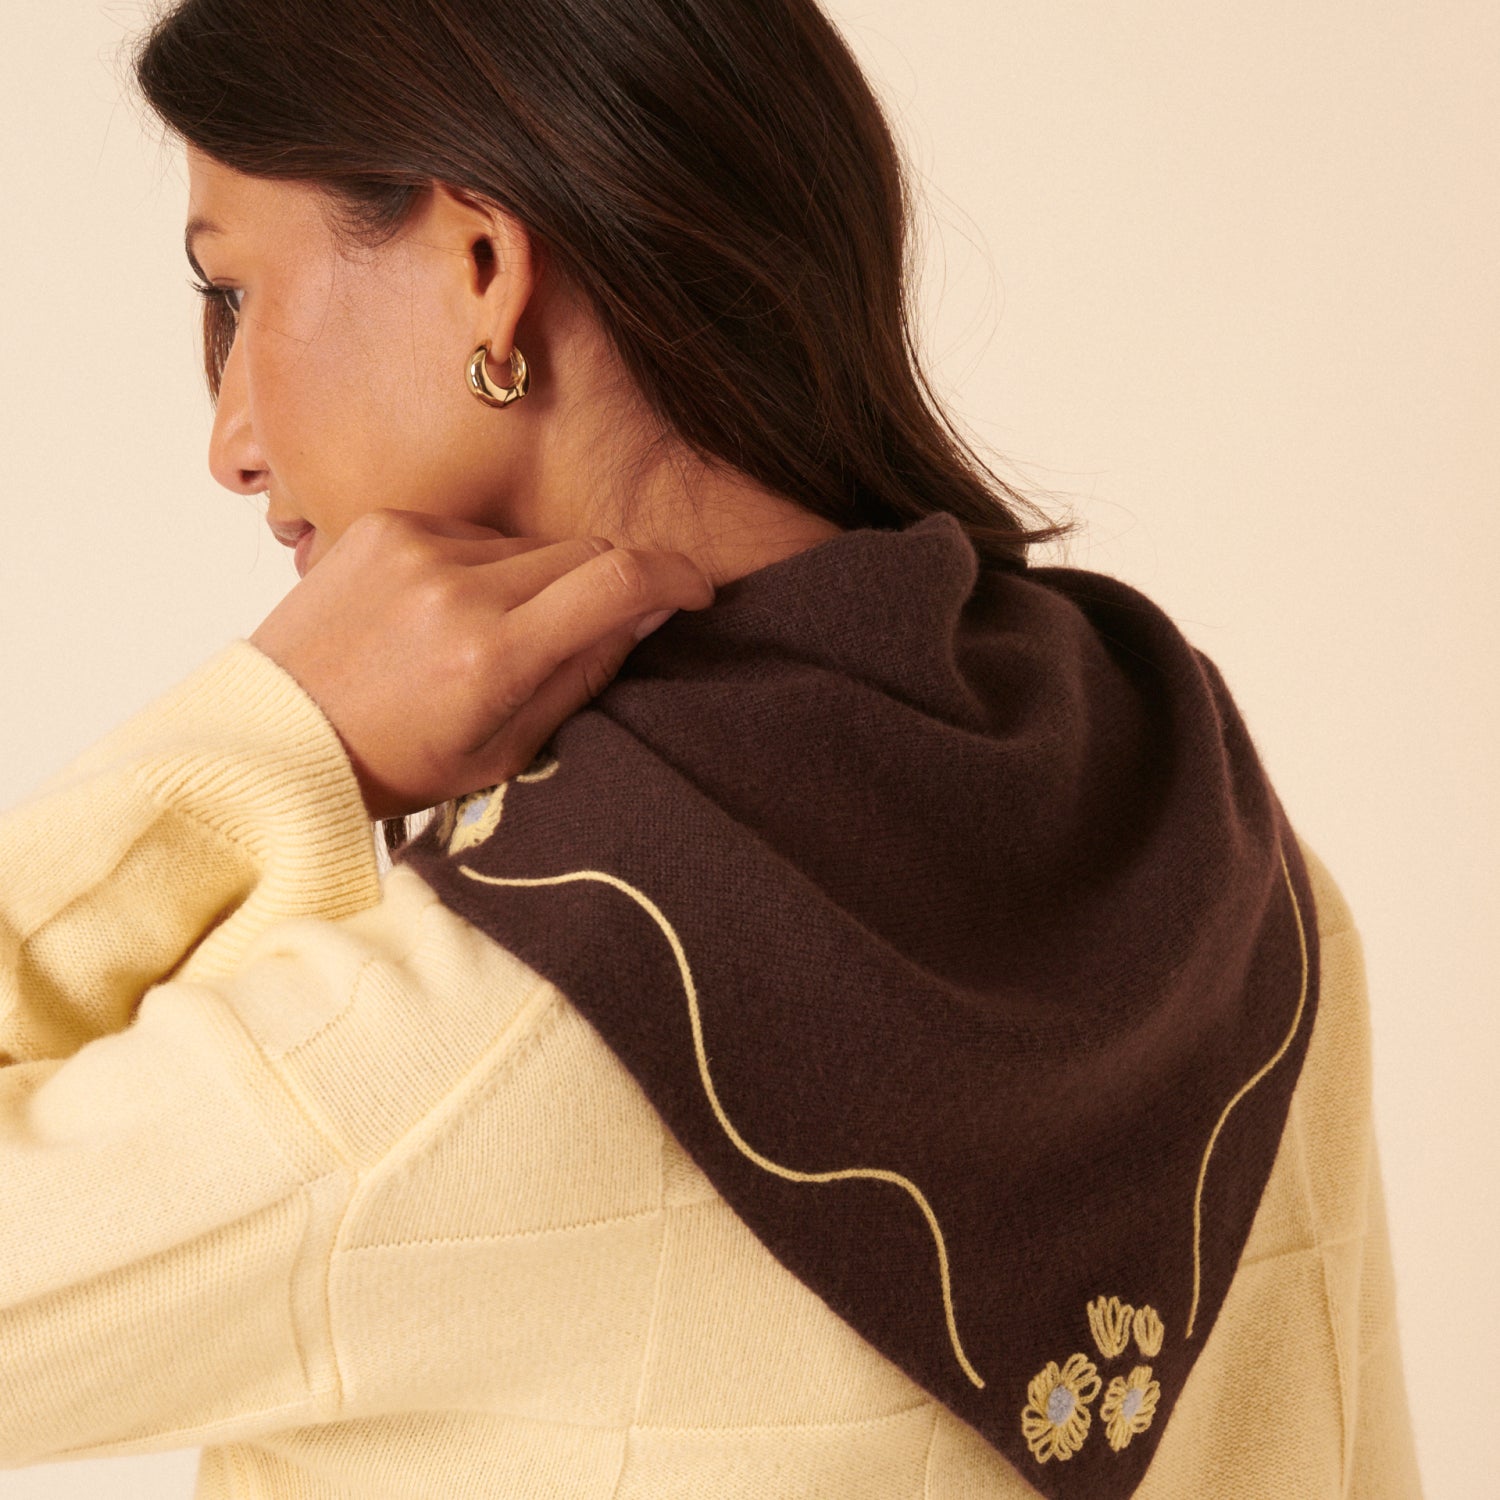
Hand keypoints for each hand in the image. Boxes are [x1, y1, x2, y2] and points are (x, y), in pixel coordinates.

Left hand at [248, 509, 715, 821]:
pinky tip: (443, 610)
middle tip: (585, 632)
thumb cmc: (394, 761)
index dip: (675, 577)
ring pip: (529, 544)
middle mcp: (455, 587)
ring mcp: (414, 545)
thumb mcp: (506, 750)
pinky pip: (473, 530)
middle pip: (583, 552)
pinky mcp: (384, 523)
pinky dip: (481, 566)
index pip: (617, 580)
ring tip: (488, 635)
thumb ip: (583, 675)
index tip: (693, 592)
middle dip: (605, 588)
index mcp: (491, 655)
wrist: (277, 736)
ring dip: (537, 581)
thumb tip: (647, 611)